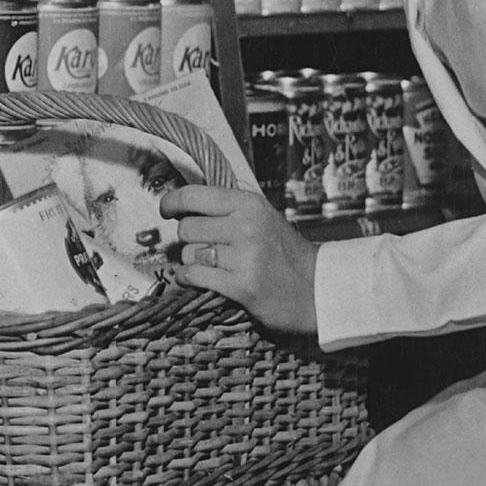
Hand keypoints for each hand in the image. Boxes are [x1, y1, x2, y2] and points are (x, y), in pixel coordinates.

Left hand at [161, 183, 318, 334]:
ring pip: (189, 254)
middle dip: (188, 240)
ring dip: (192, 261)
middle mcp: (246, 226)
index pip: (194, 195)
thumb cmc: (286, 254)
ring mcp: (245, 257)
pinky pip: (195, 277)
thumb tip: (184, 205)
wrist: (320, 290)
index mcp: (249, 204)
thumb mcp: (262, 218)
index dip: (173, 202)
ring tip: (211, 265)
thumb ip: (228, 210)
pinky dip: (189, 278)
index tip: (165, 210)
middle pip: (187, 228)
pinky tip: (196, 279)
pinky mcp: (243, 287)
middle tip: (202, 247)